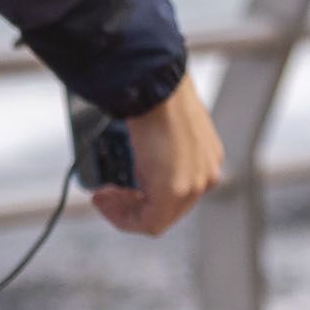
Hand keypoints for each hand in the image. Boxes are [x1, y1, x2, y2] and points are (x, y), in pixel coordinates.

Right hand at [95, 75, 222, 235]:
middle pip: (168, 208)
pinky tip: (106, 202)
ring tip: (102, 198)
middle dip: (132, 205)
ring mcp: (193, 185)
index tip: (120, 188)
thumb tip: (137, 156)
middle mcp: (205, 174)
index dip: (145, 194)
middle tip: (106, 195)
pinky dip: (123, 217)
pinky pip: (149, 222)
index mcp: (206, 158)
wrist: (154, 86)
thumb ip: (158, 147)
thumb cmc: (155, 97)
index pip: (178, 191)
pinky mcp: (174, 191)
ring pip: (158, 218)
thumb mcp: (161, 126)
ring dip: (124, 211)